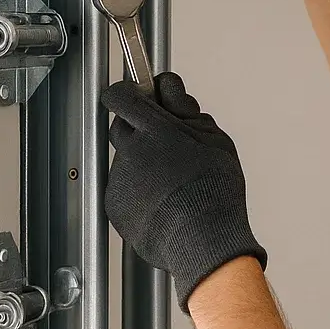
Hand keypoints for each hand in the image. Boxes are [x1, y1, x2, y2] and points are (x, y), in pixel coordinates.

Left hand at [102, 72, 265, 310]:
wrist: (203, 241)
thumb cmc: (214, 191)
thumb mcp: (213, 138)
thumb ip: (185, 109)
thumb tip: (168, 87)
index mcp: (154, 129)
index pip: (121, 95)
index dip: (128, 93)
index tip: (138, 95)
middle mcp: (130, 151)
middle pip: (122, 125)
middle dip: (140, 129)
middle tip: (166, 143)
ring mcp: (120, 179)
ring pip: (125, 159)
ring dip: (142, 163)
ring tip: (172, 183)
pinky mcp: (114, 204)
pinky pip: (123, 188)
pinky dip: (138, 191)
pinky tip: (163, 202)